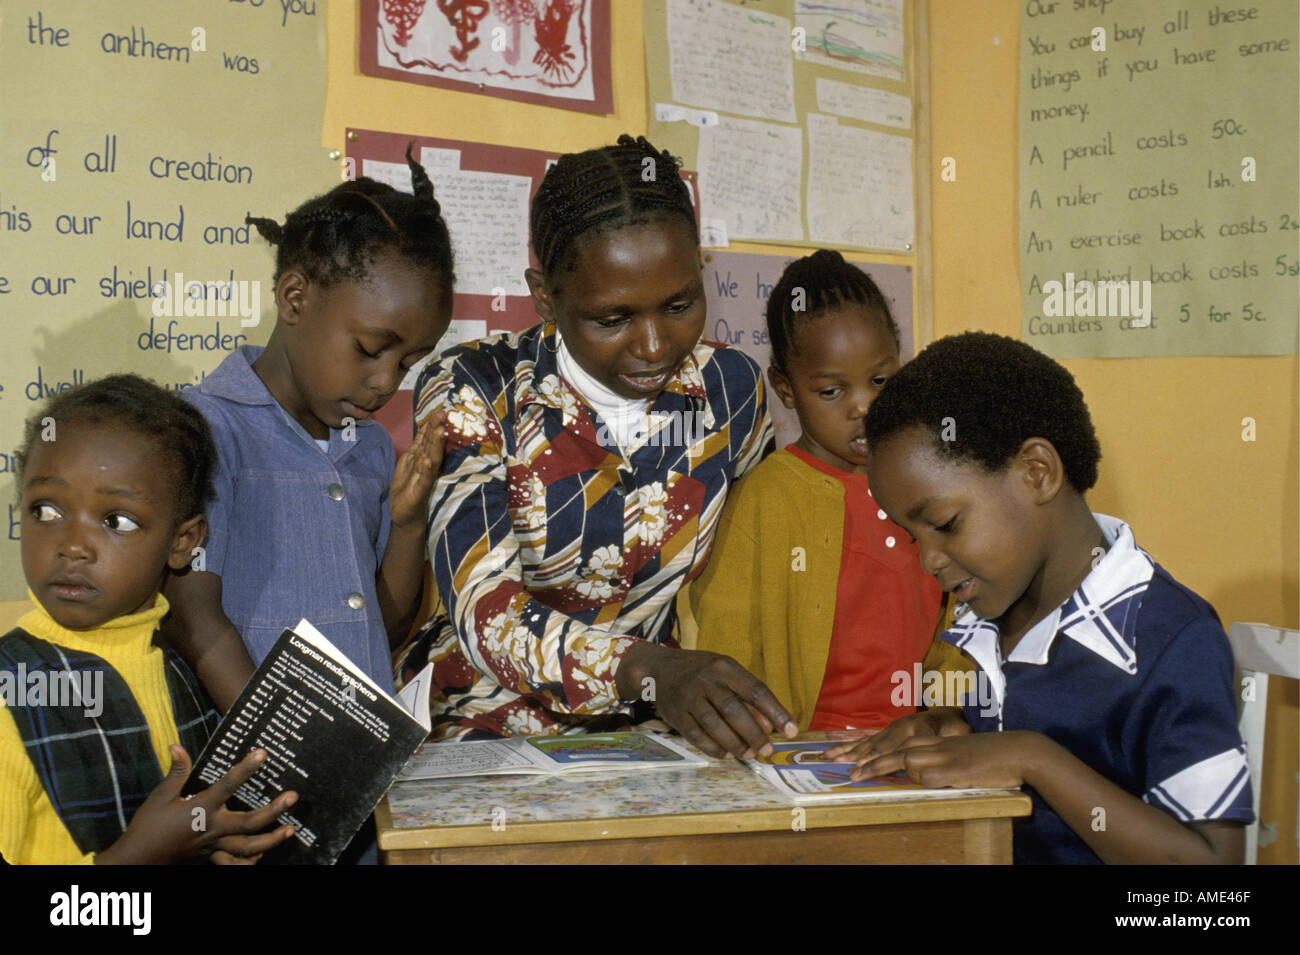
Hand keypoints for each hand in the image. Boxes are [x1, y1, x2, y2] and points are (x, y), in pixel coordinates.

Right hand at [95, 746, 297, 864]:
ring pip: (248, 847)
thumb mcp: (160, 796)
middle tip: (293, 797)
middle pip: (249, 822)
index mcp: (200, 809)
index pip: (228, 785)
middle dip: (273, 811)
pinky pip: (237, 860)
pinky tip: (267, 849)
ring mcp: (215, 844)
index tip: (262, 753)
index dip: (245, 769)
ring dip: (271, 840)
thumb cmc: (149, 825)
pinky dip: (253, 857)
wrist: (139, 859)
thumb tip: (177, 745)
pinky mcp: (213, 855)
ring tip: (291, 829)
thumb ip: (176, 772)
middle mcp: (212, 828)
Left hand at [390, 410, 446, 528]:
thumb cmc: (408, 489)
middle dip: (437, 429)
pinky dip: (426, 470)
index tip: (440, 409)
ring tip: (440, 431)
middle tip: (443, 413)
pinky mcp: (419, 492)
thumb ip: (418, 446)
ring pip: (432, 458)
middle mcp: (427, 466)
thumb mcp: (409, 463)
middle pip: (432, 445)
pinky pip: (424, 480)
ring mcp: (424, 478)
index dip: (433, 424)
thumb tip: (425, 427)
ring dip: (436, 445)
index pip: (428, 438)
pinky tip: (428, 461)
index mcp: (423, 458)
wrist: (405, 516)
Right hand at [616, 643, 796, 758]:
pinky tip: (727, 754)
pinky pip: (696, 735)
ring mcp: (689, 697)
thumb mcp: (725, 673)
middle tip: (767, 750)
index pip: (756, 690)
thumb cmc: (702, 673)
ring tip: (749, 754)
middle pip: (734, 710)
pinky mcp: (676, 713)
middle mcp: (706, 680)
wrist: (659, 669)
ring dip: (735, 743)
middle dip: (754, 733)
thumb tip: (770, 725)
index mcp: (725, 667)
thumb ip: (747, 696)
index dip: (776, 712)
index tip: (791, 731)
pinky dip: (714, 748)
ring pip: (714, 725)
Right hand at [825, 707, 969, 775]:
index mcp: (916, 727)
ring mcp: (892, 727)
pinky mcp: (887, 730)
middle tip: (845, 768)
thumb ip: (942, 741)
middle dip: (860, 757)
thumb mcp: (957, 734)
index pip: (894, 746)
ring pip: (868, 741)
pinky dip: (850, 744)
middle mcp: (900, 726)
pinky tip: (835, 747)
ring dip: (848, 750)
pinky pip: (866, 738)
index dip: (878, 756)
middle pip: (877, 744)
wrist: (954, 714)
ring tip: (829, 756)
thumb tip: (930, 749)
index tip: (864, 764)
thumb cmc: (957, 728)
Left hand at [853, 730, 1039, 788]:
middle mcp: (937, 745)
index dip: (876, 749)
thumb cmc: (992, 754)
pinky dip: (924, 781)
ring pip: (907, 760)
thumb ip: (941, 760)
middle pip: (895, 749)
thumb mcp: (961, 754)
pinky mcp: (956, 770)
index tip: (855, 756)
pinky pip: (930, 777)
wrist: (1020, 750)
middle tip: (849, 772)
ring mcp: (946, 756)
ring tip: (868, 776)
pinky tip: (924, 783)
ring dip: (889, 769)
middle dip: (870, 760)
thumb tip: (922, 775)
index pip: (900, 741)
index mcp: (938, 740)